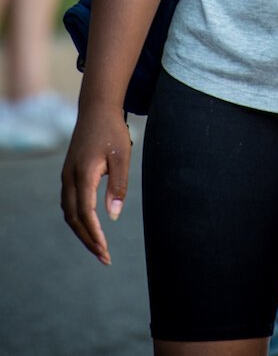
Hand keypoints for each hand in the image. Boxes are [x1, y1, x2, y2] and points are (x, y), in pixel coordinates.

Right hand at [61, 105, 132, 265]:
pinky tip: (90, 226)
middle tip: (105, 258)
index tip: (106, 251)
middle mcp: (69, 178)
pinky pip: (69, 204)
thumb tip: (113, 216)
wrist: (96, 109)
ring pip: (69, 213)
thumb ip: (118, 186)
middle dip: (89, 240)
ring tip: (98, 247)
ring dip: (82, 232)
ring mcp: (66, 176)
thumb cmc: (112, 130)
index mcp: (83, 174)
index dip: (95, 235)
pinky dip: (78, 220)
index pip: (86, 214)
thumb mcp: (122, 156)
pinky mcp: (68, 174)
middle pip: (74, 219)